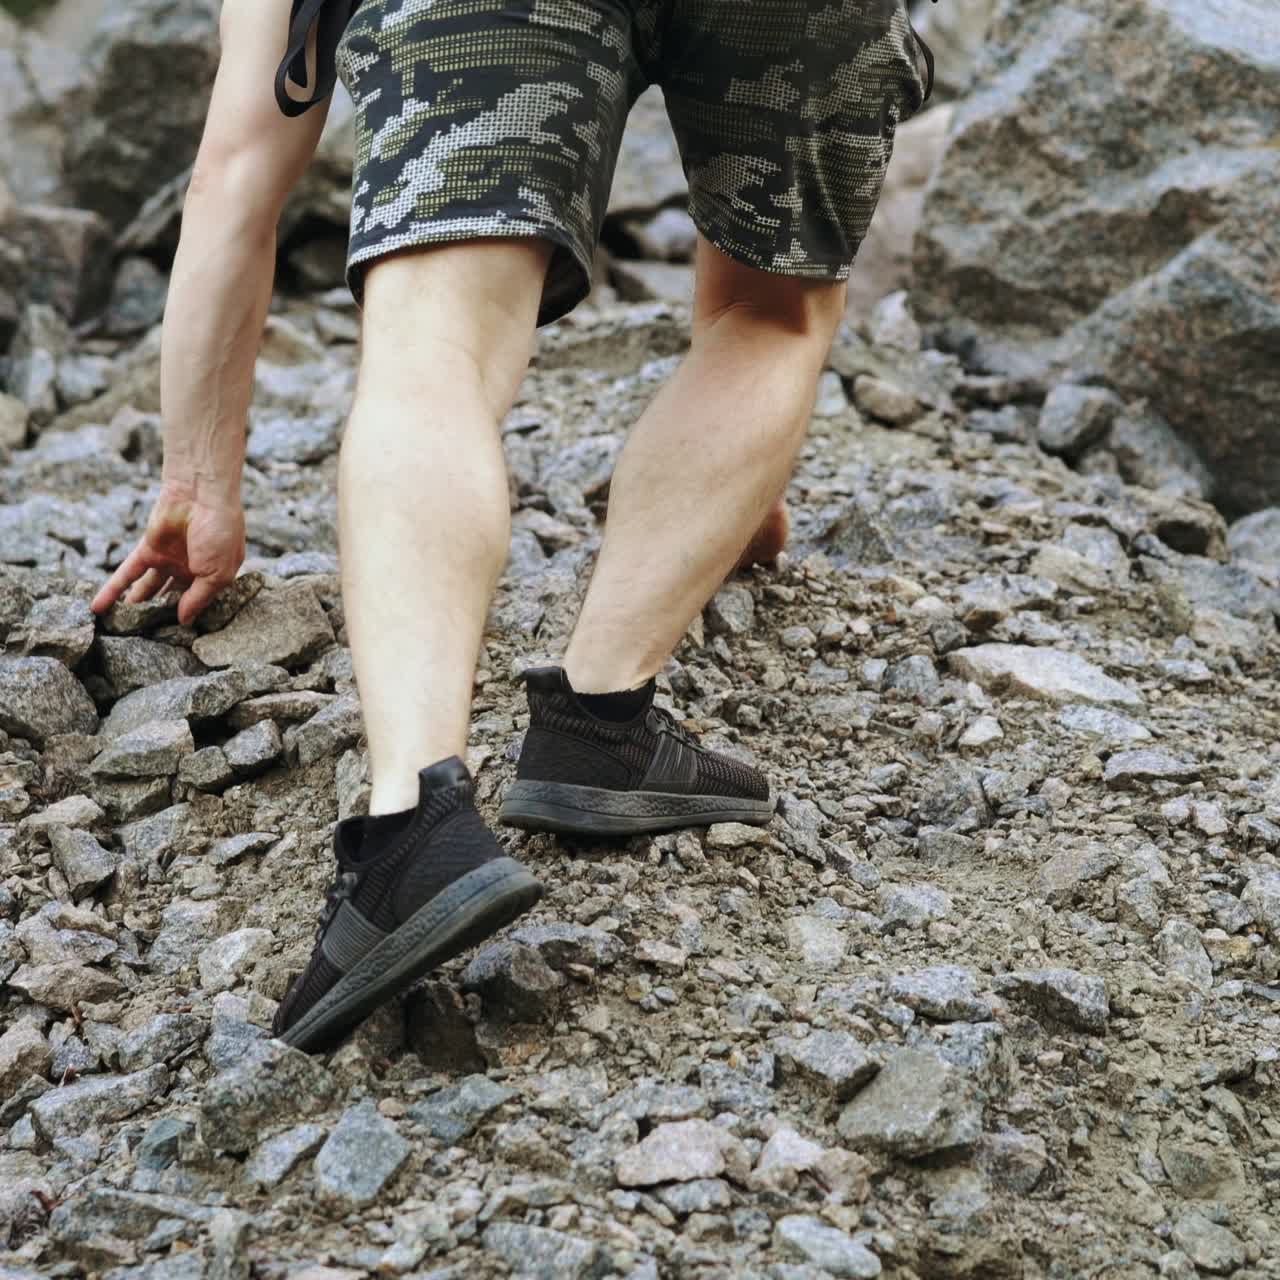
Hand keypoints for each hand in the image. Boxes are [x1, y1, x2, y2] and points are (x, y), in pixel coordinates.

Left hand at [92, 484, 245, 626]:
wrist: (201, 496)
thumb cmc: (220, 533)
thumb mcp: (218, 574)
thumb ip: (199, 599)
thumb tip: (184, 620)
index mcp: (213, 574)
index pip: (198, 600)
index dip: (189, 615)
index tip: (177, 634)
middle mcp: (190, 568)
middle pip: (171, 596)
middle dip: (162, 612)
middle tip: (148, 633)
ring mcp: (167, 559)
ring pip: (147, 588)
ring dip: (137, 604)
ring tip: (124, 626)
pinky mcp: (146, 550)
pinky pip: (126, 574)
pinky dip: (112, 590)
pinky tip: (98, 608)